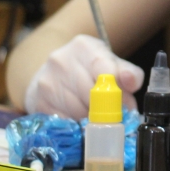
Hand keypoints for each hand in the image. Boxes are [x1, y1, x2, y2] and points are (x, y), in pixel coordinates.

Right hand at [23, 34, 143, 117]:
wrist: (50, 75)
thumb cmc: (86, 70)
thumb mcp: (110, 64)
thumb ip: (128, 73)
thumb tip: (131, 85)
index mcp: (83, 46)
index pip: (103, 68)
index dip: (115, 90)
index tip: (123, 102)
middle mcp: (61, 59)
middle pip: (91, 93)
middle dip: (105, 107)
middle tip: (111, 114)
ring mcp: (47, 81)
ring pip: (78, 110)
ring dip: (90, 118)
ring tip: (92, 113)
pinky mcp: (38, 102)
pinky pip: (65, 121)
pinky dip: (75, 124)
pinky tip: (77, 116)